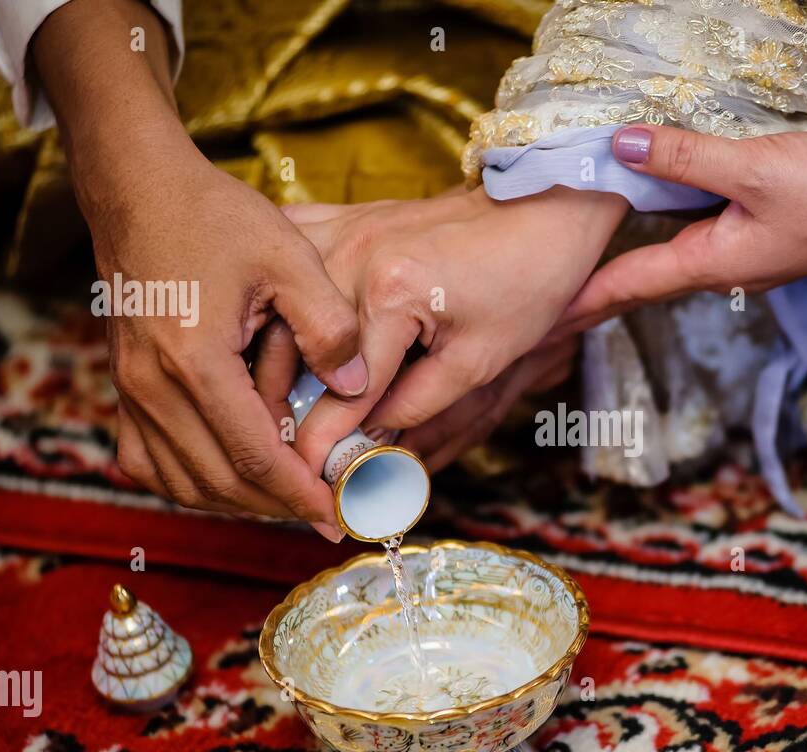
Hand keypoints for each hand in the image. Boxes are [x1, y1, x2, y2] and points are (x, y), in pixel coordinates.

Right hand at [35, 0, 366, 539]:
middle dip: (279, 507)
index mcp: (196, 361)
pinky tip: (232, 479)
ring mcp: (131, 389)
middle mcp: (153, 386)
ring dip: (238, 502)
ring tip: (291, 501)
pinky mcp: (124, 385)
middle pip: (220, 481)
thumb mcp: (289, 257)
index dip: (302, 494)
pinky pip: (148, 461)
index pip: (255, 458)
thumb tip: (358, 388)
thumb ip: (330, 326)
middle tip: (329, 515)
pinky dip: (192, 482)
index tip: (340, 514)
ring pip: (182, 481)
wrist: (139, 187)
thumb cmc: (214, 216)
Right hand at [282, 186, 624, 467]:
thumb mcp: (479, 361)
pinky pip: (285, 267)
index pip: (343, 389)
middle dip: (282, 416)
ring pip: (273, 315)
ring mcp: (339, 232)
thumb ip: (415, 405)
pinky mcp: (339, 220)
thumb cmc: (525, 284)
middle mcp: (350, 257)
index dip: (324, 447)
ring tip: (271, 422)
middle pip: (289, 354)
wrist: (540, 210)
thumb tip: (365, 446)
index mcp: (391, 291)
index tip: (309, 488)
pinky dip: (272, 309)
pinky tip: (266, 346)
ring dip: (267, 369)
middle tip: (287, 468)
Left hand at [561, 125, 806, 330]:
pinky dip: (672, 225)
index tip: (540, 321)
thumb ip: (685, 157)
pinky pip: (705, 233)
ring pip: (676, 254)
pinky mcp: (770, 233)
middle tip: (554, 292)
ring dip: (633, 259)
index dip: (582, 301)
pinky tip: (662, 206)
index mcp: (712, 263)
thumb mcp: (753, 168)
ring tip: (591, 257)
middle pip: (647, 277)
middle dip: (600, 286)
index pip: (629, 286)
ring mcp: (750, 254)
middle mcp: (726, 268)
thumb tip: (621, 144)